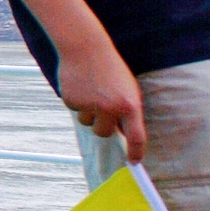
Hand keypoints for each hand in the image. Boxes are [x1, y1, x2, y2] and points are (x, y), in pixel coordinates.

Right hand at [56, 38, 146, 159]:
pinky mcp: (72, 101)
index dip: (136, 152)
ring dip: (88, 112)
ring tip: (90, 90)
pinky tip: (79, 85)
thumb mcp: (127, 88)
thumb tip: (121, 134)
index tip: (134, 162)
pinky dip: (77, 102)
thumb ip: (127, 110)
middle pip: (104, 132)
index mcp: (130, 105)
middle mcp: (110, 108)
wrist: (86, 47)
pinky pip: (75, 111)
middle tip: (101, 107)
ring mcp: (90, 105)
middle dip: (103, 125)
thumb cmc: (111, 69)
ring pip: (87, 123)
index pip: (137, 137)